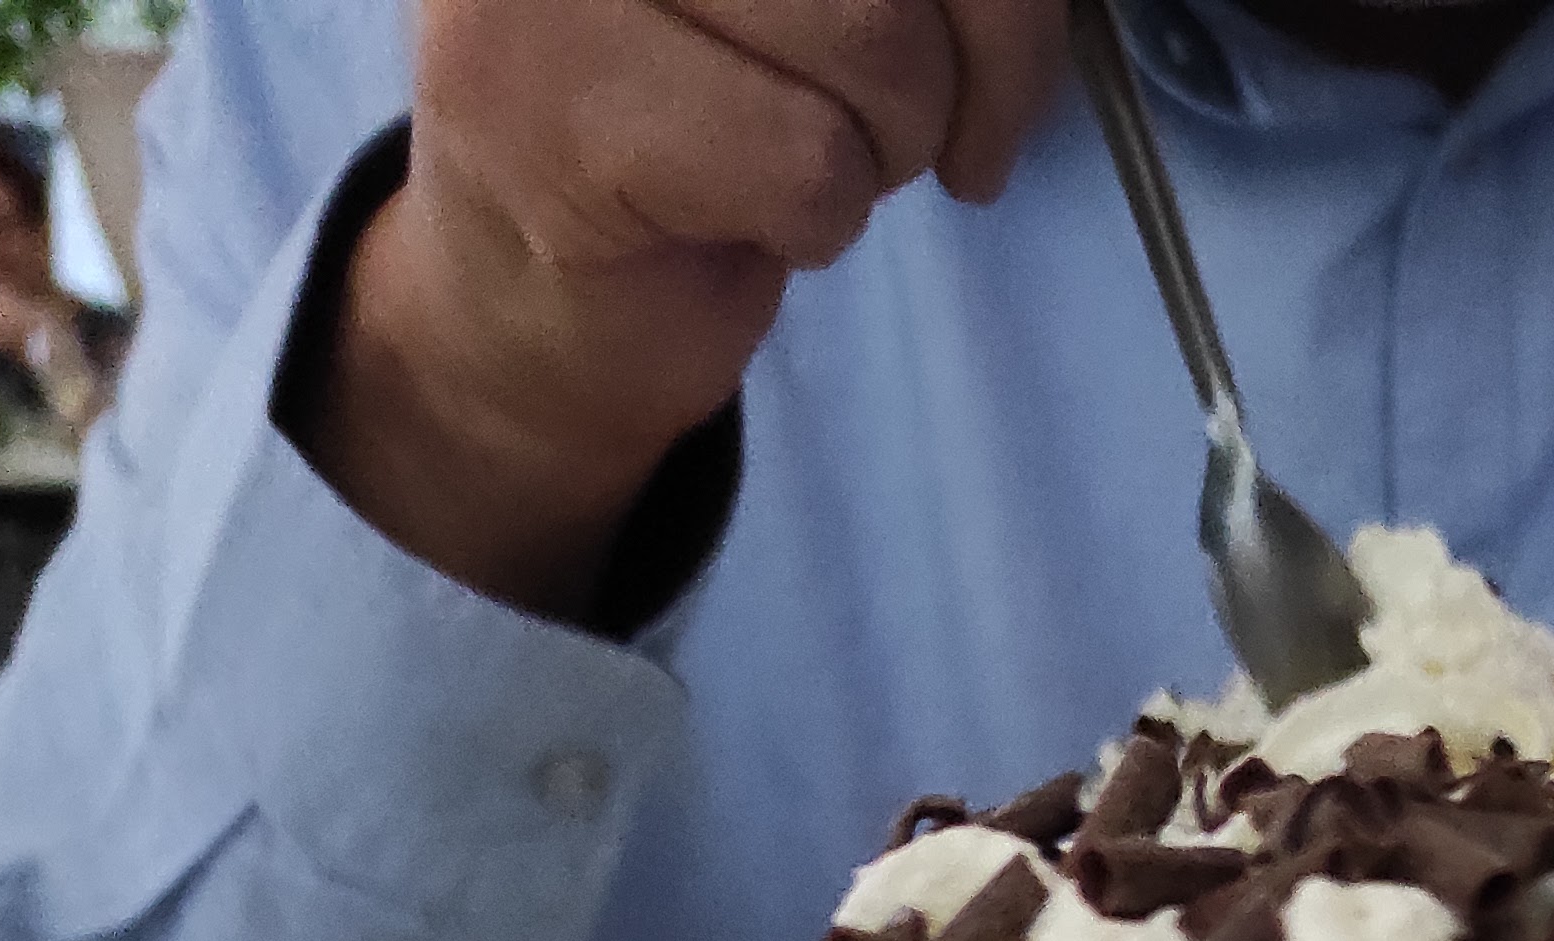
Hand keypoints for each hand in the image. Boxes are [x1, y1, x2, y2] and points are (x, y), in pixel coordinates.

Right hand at [308, 0, 1071, 616]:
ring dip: (889, 142)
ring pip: (872, 37)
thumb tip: (1023, 0)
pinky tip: (756, 216)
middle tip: (949, 135)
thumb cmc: (702, 109)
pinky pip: (809, 163)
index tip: (1013, 43)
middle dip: (977, 55)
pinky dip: (823, 221)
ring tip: (818, 162)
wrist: (530, 299)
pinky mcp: (557, 104)